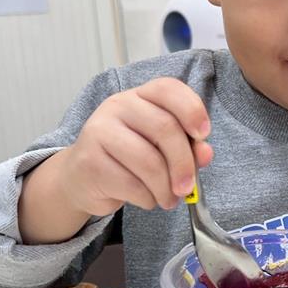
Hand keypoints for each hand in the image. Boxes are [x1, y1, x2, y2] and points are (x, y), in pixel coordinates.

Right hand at [61, 77, 212, 217]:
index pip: (168, 88)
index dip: (192, 110)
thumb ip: (187, 146)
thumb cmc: (128, 158)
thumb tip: (205, 153)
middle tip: (188, 187)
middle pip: (165, 128)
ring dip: (166, 188)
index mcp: (140, 96)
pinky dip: (147, 199)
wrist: (81, 178)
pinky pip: (132, 185)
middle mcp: (118, 106)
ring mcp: (100, 131)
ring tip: (168, 199)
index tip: (203, 135)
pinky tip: (146, 199)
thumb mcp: (160, 147)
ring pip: (149, 161)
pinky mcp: (90, 161)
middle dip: (184, 164)